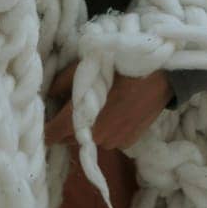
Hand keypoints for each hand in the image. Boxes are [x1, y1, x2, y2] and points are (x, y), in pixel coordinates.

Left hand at [43, 62, 172, 149]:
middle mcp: (94, 136)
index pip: (51, 136)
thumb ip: (63, 83)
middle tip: (74, 104)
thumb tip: (50, 94)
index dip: (46, 127)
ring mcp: (113, 142)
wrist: (160, 74)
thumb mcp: (87, 66)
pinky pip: (110, 138)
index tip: (48, 116)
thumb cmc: (120, 65)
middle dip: (67, 125)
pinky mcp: (128, 142)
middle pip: (69, 138)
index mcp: (79, 119)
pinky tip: (117, 110)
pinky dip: (109, 129)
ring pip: (91, 139)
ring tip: (101, 105)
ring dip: (90, 127)